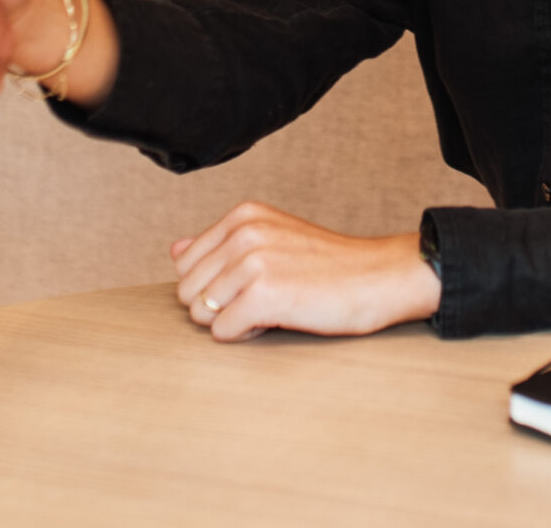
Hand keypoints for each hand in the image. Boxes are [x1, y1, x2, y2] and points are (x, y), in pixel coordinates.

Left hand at [170, 201, 441, 341]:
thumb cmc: (326, 265)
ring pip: (200, 313)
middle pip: (187, 290)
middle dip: (216, 306)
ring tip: (270, 309)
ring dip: (232, 321)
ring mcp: (253, 262)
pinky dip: (244, 335)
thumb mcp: (271, 238)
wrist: (377, 277)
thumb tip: (174, 250)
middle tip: (260, 301)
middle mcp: (244, 232)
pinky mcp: (264, 295)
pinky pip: (222, 332)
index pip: (184, 264)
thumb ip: (220, 243)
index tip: (250, 284)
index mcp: (242, 215)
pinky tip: (274, 320)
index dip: (213, 285)